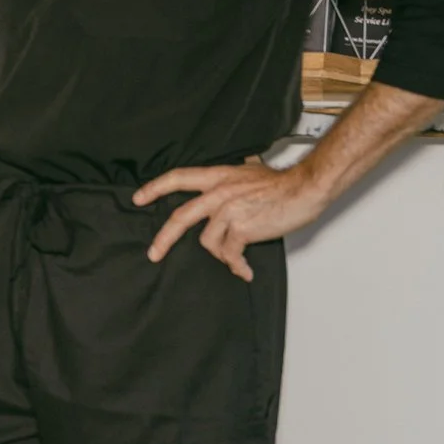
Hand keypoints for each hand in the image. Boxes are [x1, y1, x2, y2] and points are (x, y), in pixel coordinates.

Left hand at [136, 156, 328, 279]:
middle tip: (154, 253)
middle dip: (164, 238)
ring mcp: (228, 210)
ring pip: (209, 242)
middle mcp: (219, 192)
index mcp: (218, 177)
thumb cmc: (283, 184)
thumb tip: (229, 180)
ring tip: (235, 257)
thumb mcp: (248, 173)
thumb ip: (231, 179)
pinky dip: (236, 265)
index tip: (138, 198)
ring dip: (221, 254)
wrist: (305, 189)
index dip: (156, 187)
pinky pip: (230, 254)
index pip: (179, 177)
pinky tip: (243, 270)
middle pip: (181, 216)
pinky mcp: (240, 228)